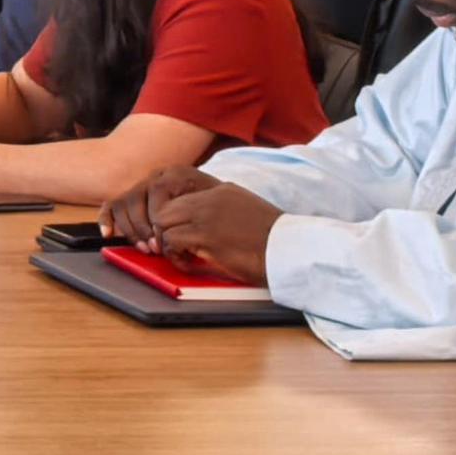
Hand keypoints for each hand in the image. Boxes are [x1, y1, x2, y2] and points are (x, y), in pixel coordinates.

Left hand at [99, 169, 280, 281]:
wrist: (292, 250)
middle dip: (163, 230)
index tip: (179, 235)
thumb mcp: (246, 212)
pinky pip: (171, 241)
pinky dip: (174, 255)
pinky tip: (189, 263)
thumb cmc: (274, 240)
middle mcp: (210, 199)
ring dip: (167, 243)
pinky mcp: (206, 236)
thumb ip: (222, 211)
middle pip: (164, 208)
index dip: (173, 218)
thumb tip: (198, 226)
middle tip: (175, 248)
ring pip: (162, 223)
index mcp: (220, 191)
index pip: (178, 197)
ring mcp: (206, 215)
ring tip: (184, 256)